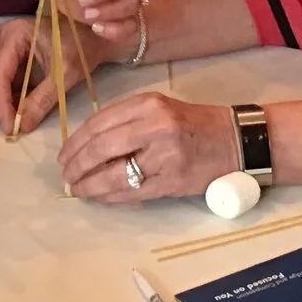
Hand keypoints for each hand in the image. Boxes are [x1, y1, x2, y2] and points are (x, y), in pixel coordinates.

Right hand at [0, 15, 117, 133]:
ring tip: (13, 118)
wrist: (91, 36)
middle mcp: (0, 36)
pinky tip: (15, 107)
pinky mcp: (4, 55)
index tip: (11, 128)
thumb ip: (42, 100)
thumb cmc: (81, 49)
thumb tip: (22, 127)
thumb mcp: (65, 75)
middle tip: (10, 126)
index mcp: (14, 34)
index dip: (1, 104)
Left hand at [58, 91, 237, 202]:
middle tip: (66, 176)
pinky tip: (99, 197)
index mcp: (148, 104)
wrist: (237, 141)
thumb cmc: (195, 124)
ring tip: (78, 189)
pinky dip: (109, 196)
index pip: (99, 123)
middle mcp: (155, 126)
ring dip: (88, 184)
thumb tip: (86, 146)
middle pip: (101, 147)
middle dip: (76, 165)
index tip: (64, 155)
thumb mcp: (160, 109)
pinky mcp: (172, 181)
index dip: (75, 142)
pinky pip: (131, 192)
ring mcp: (164, 155)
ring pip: (112, 173)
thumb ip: (126, 122)